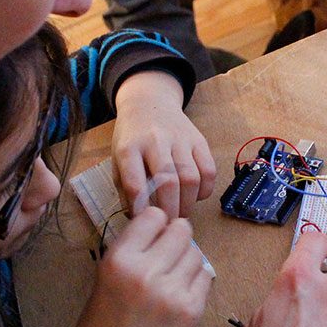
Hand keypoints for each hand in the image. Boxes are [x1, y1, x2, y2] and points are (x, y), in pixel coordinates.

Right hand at [68, 207, 211, 326]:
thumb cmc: (103, 325)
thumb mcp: (105, 275)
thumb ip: (132, 248)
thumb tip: (160, 225)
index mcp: (120, 260)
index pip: (154, 216)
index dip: (155, 224)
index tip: (153, 233)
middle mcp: (147, 272)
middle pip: (182, 229)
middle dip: (175, 238)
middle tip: (166, 253)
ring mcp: (172, 292)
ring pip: (196, 252)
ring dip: (186, 260)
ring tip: (170, 277)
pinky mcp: (191, 310)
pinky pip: (206, 276)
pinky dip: (195, 280)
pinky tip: (178, 292)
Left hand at [113, 70, 216, 218]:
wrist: (149, 103)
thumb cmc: (132, 138)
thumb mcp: (117, 159)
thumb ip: (126, 188)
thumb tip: (139, 217)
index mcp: (129, 148)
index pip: (135, 183)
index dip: (140, 208)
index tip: (144, 221)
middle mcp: (155, 141)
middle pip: (168, 183)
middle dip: (171, 210)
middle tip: (169, 223)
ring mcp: (180, 139)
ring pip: (191, 178)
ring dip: (188, 203)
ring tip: (181, 211)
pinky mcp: (199, 140)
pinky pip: (209, 170)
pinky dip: (205, 189)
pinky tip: (195, 195)